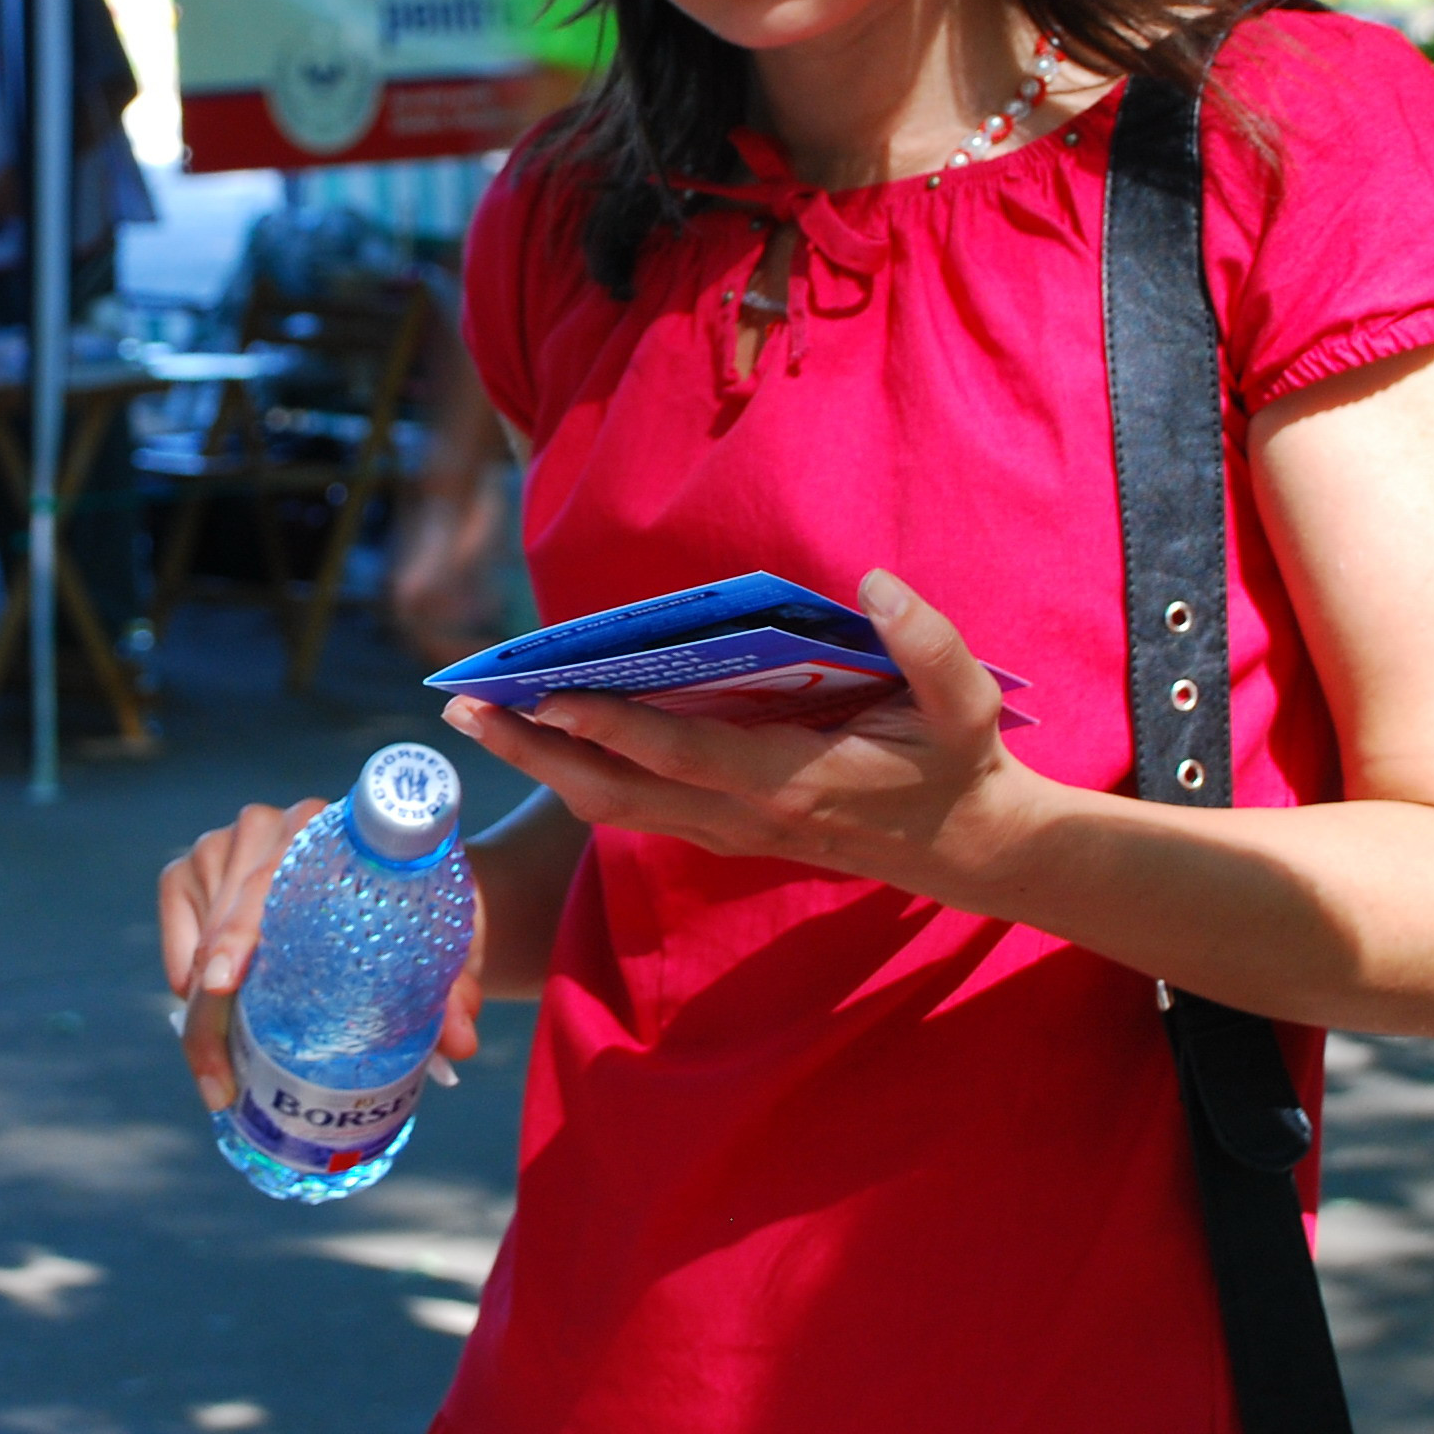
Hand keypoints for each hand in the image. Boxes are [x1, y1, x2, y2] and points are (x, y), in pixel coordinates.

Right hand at [160, 798, 484, 1108]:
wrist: (400, 883)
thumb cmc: (423, 914)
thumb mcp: (447, 945)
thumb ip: (456, 989)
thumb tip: (460, 1045)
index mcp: (331, 828)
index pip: (274, 879)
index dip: (243, 929)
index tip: (227, 985)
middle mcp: (272, 824)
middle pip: (228, 923)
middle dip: (214, 1009)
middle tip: (221, 1079)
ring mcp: (226, 844)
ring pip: (200, 940)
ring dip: (202, 1012)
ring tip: (221, 1074)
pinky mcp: (193, 869)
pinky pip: (177, 936)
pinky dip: (185, 982)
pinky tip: (211, 1021)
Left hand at [438, 569, 1042, 905]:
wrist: (971, 849)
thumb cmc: (961, 763)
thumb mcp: (967, 701)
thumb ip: (926, 643)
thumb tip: (872, 584)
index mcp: (791, 781)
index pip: (682, 755)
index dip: (613, 727)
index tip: (548, 695)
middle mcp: (744, 817)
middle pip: (615, 794)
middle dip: (535, 753)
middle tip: (462, 711)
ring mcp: (729, 833)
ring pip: (613, 809)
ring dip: (542, 766)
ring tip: (477, 719)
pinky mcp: (725, 832)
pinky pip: (634, 808)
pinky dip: (579, 775)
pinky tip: (543, 738)